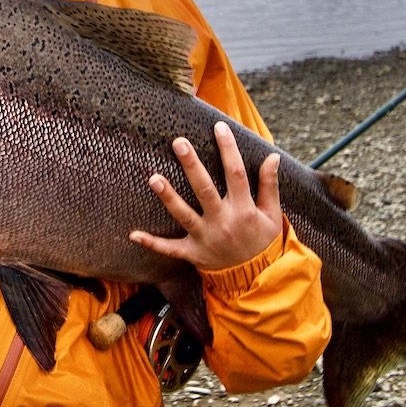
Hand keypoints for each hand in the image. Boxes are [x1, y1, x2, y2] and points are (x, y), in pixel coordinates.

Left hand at [130, 121, 282, 270]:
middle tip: (178, 142)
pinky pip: (170, 249)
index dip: (228, 149)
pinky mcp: (193, 253)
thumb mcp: (271, 214)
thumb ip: (269, 185)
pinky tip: (133, 234)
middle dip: (191, 165)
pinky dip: (152, 243)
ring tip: (154, 178)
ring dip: (168, 197)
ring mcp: (206, 238)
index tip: (219, 127)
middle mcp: (223, 222)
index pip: (235, 173)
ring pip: (184, 215)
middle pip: (205, 189)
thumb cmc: (263, 241)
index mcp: (244, 209)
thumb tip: (273, 156)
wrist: (258, 279)